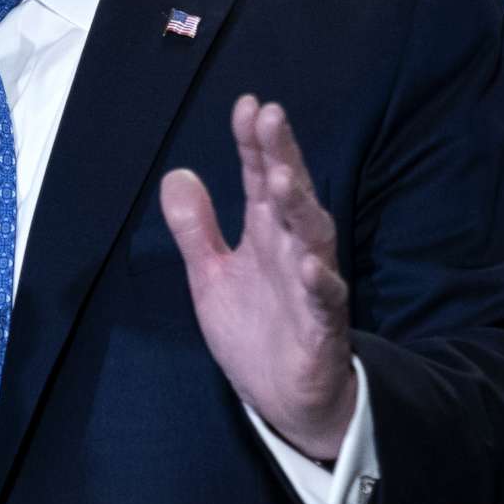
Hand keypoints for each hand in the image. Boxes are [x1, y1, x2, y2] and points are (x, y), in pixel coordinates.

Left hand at [158, 95, 358, 460]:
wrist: (284, 397)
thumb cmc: (254, 329)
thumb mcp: (209, 275)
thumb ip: (195, 227)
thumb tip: (177, 173)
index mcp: (265, 234)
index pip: (260, 178)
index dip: (253, 144)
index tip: (247, 105)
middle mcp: (292, 250)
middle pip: (290, 195)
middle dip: (281, 156)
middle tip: (270, 117)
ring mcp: (311, 285)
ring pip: (312, 237)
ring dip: (300, 206)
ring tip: (284, 176)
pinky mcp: (323, 326)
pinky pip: (326, 300)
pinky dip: (320, 281)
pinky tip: (311, 264)